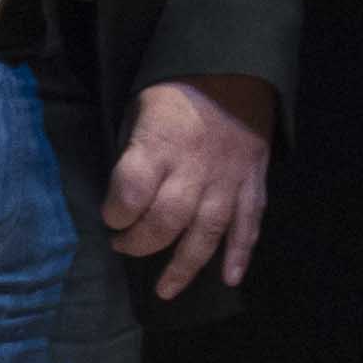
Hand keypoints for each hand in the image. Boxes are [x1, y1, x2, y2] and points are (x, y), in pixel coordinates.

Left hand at [103, 72, 275, 292]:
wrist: (235, 72)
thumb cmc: (177, 93)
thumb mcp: (141, 108)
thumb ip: (134, 153)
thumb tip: (121, 196)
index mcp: (161, 143)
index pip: (132, 190)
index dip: (115, 212)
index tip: (110, 217)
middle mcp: (195, 167)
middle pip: (167, 219)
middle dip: (140, 242)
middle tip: (124, 246)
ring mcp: (228, 179)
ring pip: (207, 232)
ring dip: (185, 266)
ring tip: (166, 290)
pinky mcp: (253, 184)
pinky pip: (248, 225)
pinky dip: (240, 255)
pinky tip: (228, 279)